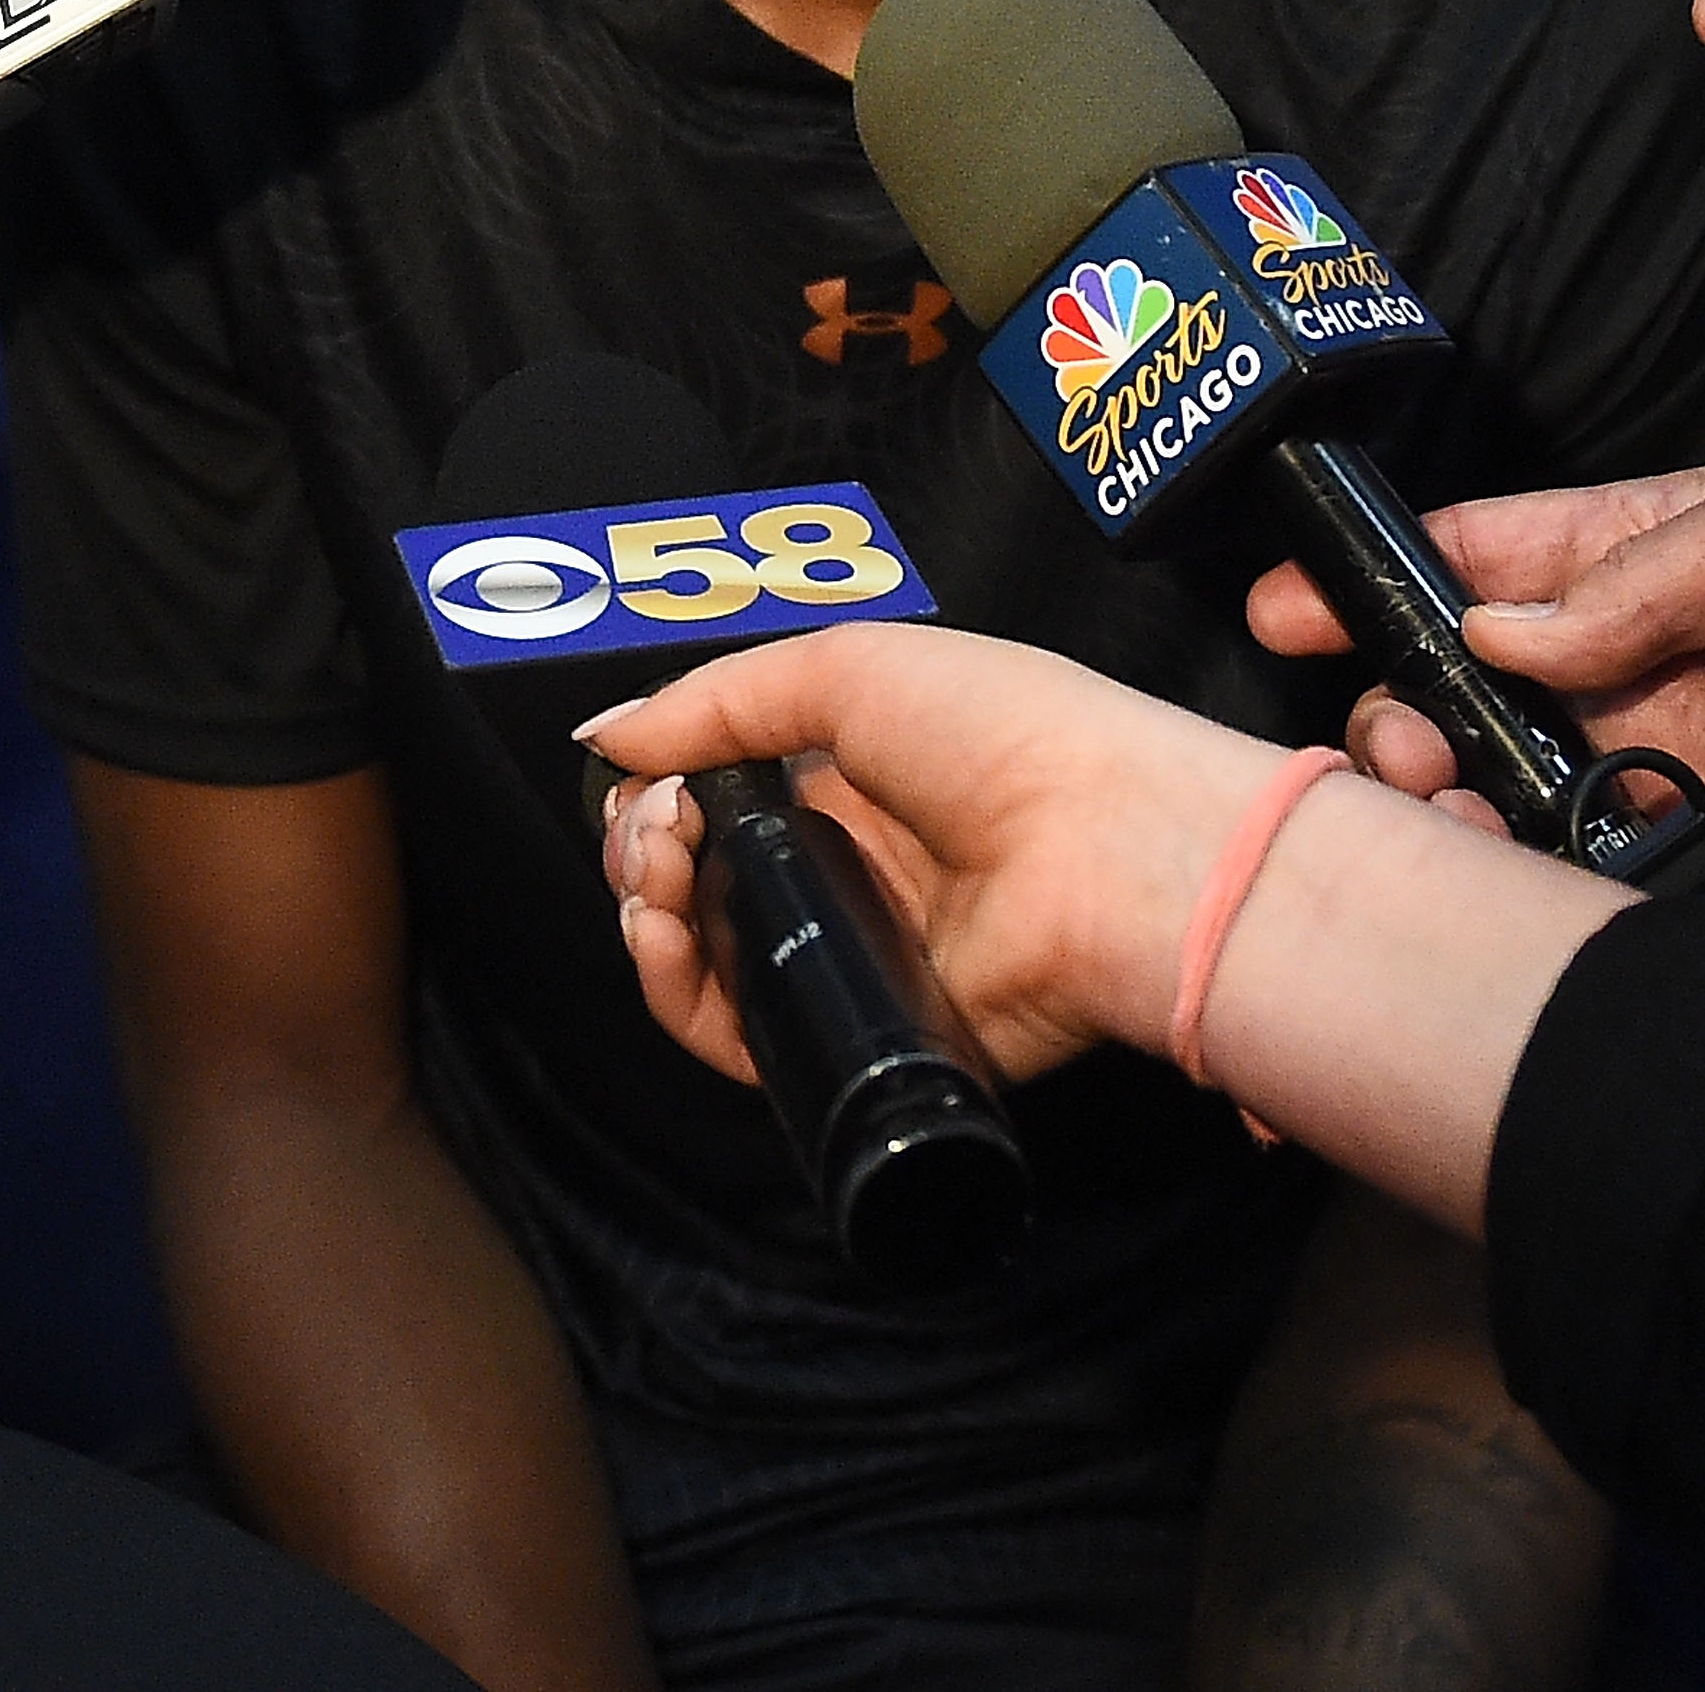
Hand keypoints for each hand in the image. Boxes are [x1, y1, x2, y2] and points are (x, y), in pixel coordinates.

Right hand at [587, 625, 1289, 1086]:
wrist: (1103, 853)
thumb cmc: (1000, 734)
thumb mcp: (851, 667)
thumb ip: (716, 701)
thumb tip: (601, 737)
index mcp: (849, 779)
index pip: (714, 797)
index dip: (658, 791)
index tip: (640, 782)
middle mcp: (844, 872)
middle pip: (693, 879)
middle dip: (640, 850)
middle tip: (650, 834)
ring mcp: (849, 959)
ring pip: (703, 960)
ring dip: (647, 914)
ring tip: (651, 881)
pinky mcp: (857, 1037)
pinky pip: (742, 1037)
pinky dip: (681, 993)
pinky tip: (664, 938)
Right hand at [1249, 434, 1704, 914]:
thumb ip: (1634, 576)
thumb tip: (1495, 631)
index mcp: (1645, 555)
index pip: (1478, 565)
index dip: (1376, 586)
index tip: (1286, 609)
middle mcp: (1646, 668)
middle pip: (1470, 703)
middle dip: (1401, 723)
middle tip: (1401, 751)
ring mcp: (1685, 770)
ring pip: (1519, 810)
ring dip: (1458, 821)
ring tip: (1445, 827)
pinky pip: (1615, 898)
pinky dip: (1555, 904)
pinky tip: (1534, 899)